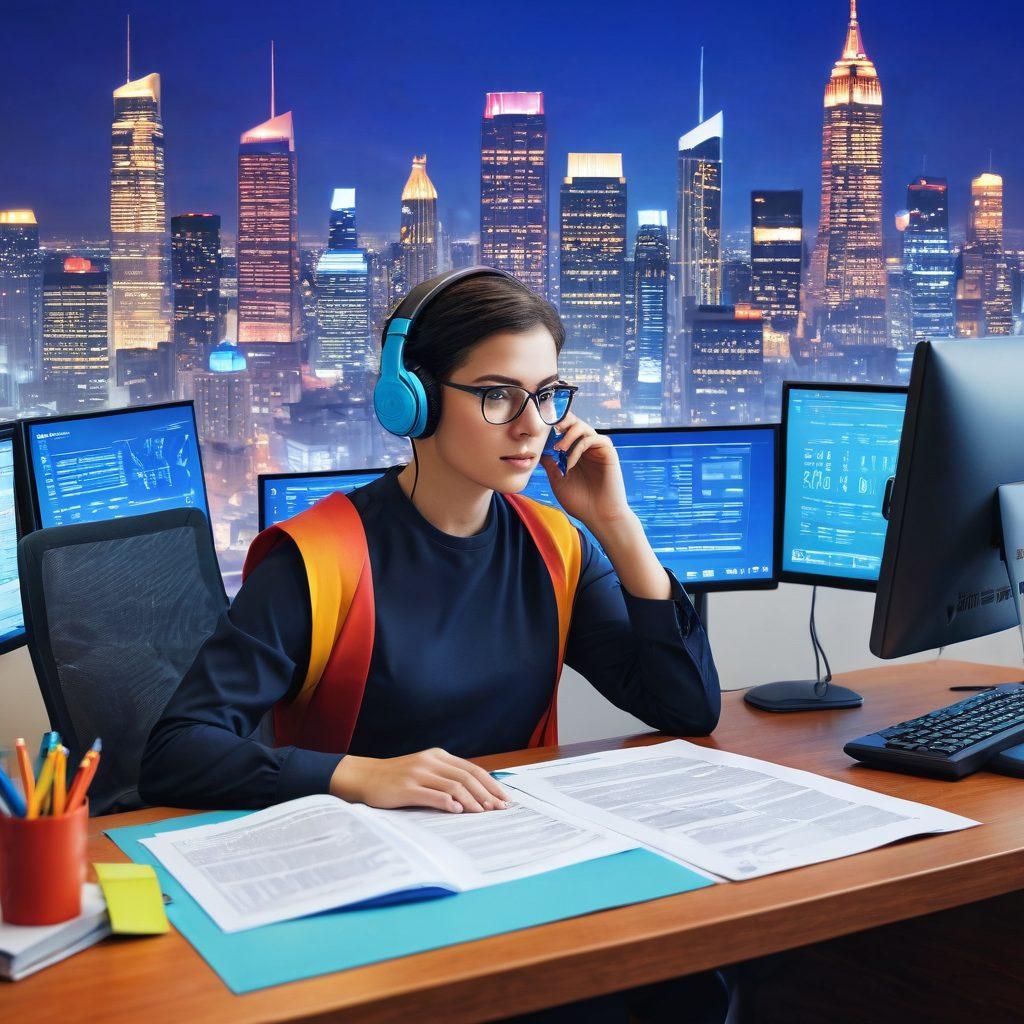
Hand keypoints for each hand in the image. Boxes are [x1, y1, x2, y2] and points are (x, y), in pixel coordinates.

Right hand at [330, 747, 511, 812]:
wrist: (364, 777)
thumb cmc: (397, 778)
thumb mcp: (424, 770)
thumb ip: (446, 777)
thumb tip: (476, 794)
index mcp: (438, 756)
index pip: (472, 769)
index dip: (490, 784)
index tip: (504, 798)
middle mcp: (430, 761)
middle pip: (467, 777)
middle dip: (486, 794)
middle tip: (499, 809)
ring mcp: (418, 773)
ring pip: (453, 786)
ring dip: (472, 800)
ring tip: (484, 813)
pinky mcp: (406, 787)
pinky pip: (432, 795)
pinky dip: (448, 803)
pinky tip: (458, 811)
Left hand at [540, 412, 632, 532]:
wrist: (599, 516)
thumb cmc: (579, 501)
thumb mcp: (557, 479)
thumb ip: (549, 462)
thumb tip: (537, 448)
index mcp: (575, 451)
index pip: (564, 430)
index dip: (552, 426)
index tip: (539, 430)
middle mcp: (587, 447)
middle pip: (574, 422)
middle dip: (561, 421)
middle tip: (549, 429)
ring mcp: (597, 449)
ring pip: (583, 427)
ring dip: (568, 435)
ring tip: (558, 449)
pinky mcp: (608, 452)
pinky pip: (592, 439)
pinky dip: (578, 448)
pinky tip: (570, 463)